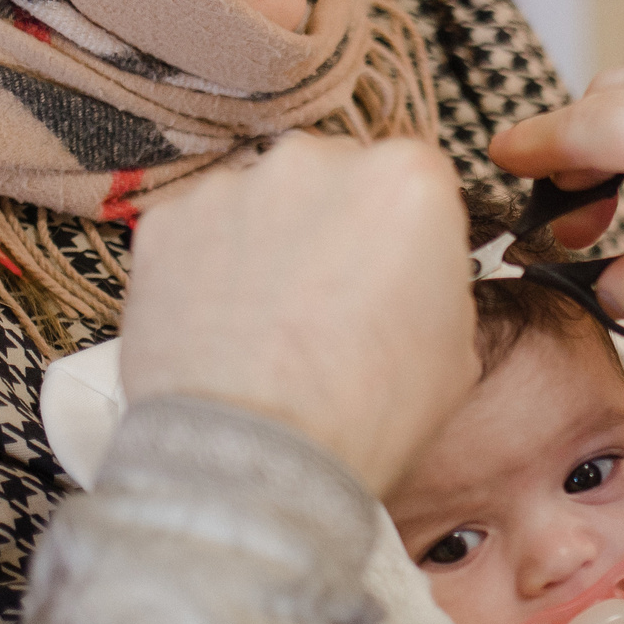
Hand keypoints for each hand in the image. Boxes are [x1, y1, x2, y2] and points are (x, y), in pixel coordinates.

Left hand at [121, 134, 479, 494]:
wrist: (256, 463)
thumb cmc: (366, 412)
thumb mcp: (457, 346)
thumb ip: (435, 277)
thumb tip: (409, 273)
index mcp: (406, 178)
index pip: (416, 180)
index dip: (406, 232)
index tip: (395, 270)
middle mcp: (317, 160)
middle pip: (335, 177)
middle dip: (335, 225)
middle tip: (329, 301)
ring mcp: (233, 187)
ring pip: (263, 202)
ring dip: (268, 243)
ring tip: (268, 323)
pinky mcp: (166, 223)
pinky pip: (198, 233)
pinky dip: (207, 268)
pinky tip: (222, 327)